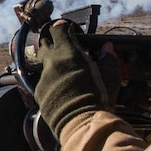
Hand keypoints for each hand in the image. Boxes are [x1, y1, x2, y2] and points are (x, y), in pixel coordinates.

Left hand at [33, 21, 117, 136]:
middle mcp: (51, 63)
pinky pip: (44, 83)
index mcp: (67, 52)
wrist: (82, 123)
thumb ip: (108, 56)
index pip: (57, 29)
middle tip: (63, 48)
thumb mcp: (110, 73)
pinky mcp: (39, 94)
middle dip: (52, 43)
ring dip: (54, 66)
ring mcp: (43, 79)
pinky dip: (53, 84)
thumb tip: (107, 47)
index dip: (62, 27)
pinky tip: (64, 90)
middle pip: (44, 44)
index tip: (67, 29)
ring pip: (45, 66)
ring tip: (67, 73)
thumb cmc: (97, 97)